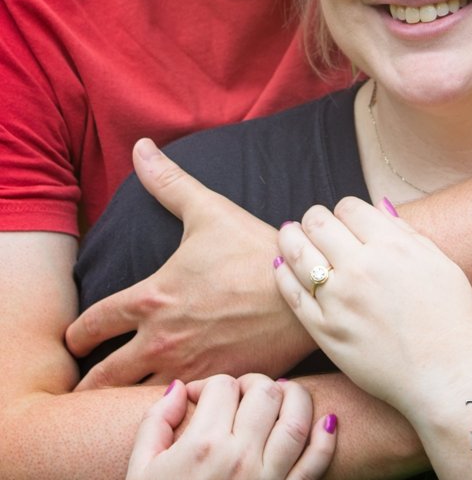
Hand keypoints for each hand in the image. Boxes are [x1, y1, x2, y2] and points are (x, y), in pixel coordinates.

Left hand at [68, 138, 313, 388]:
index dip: (77, 334)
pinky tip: (168, 406)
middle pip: (103, 377)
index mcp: (152, 299)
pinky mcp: (218, 386)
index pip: (93, 325)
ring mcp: (190, 369)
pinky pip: (180, 411)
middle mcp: (163, 340)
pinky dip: (167, 410)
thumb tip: (141, 147)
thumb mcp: (208, 210)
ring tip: (115, 400)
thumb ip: (169, 182)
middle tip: (83, 382)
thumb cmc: (256, 249)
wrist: (308, 289)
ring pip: (134, 400)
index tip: (75, 338)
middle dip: (88, 381)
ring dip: (120, 399)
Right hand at [125, 374, 336, 479]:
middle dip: (252, 384)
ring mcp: (269, 479)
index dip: (210, 384)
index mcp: (204, 445)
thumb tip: (179, 387)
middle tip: (240, 396)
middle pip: (263, 391)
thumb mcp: (141, 470)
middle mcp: (241, 457)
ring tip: (281, 396)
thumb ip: (157, 422)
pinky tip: (326, 422)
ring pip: (296, 418)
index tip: (202, 397)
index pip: (222, 386)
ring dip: (293, 397)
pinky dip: (326, 439)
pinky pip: (317, 463)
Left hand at [274, 196, 471, 420]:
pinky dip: (283, 275)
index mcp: (391, 246)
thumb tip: (380, 205)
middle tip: (315, 224)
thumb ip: (407, 231)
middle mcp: (361, 267)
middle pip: (318, 223)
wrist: (448, 380)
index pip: (348, 207)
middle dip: (315, 218)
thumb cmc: (454, 321)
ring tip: (289, 234)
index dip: (344, 210)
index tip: (345, 221)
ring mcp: (340, 300)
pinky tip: (282, 267)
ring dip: (290, 237)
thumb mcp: (442, 264)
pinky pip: (292, 294)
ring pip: (297, 252)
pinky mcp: (326, 331)